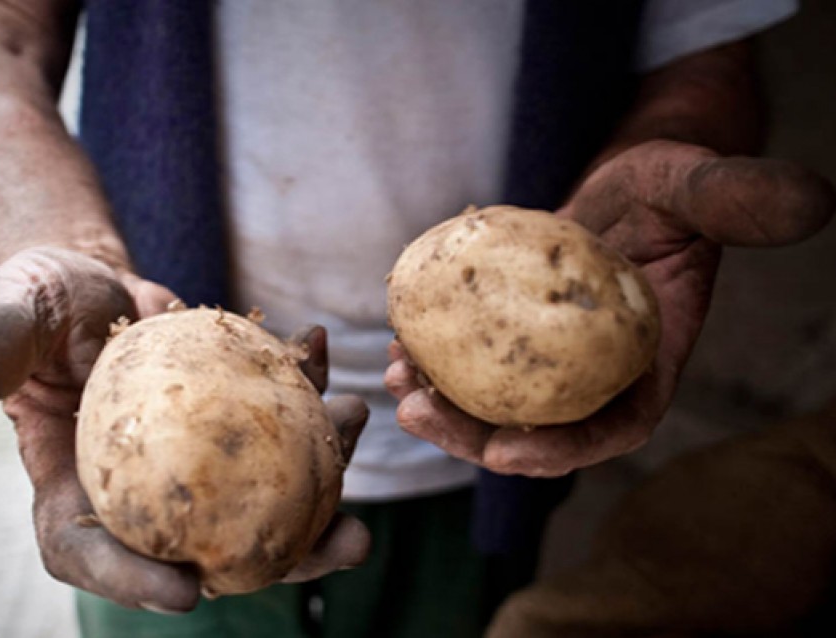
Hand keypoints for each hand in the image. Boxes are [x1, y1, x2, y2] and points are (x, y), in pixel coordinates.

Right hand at [0, 247, 368, 611]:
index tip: (187, 591)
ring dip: (323, 468)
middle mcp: (145, 490)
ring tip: (355, 420)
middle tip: (347, 543)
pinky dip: (306, 390)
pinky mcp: (233, 420)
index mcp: (72, 487)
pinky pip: (279, 418)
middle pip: (211, 542)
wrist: (91, 280)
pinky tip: (318, 352)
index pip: (92, 552)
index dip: (134, 582)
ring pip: (264, 487)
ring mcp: (197, 460)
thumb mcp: (7, 316)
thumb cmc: (36, 302)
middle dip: (284, 555)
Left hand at [386, 140, 834, 476]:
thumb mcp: (700, 186)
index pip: (614, 427)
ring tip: (394, 376)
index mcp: (647, 361)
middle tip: (416, 411)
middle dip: (474, 436)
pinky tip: (399, 339)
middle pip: (537, 428)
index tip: (508, 451)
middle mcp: (595, 372)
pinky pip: (473, 360)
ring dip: (442, 404)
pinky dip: (436, 360)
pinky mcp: (514, 332)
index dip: (564, 451)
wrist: (632, 179)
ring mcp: (552, 357)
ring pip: (494, 402)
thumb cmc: (673, 183)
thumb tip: (814, 200)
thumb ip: (739, 200)